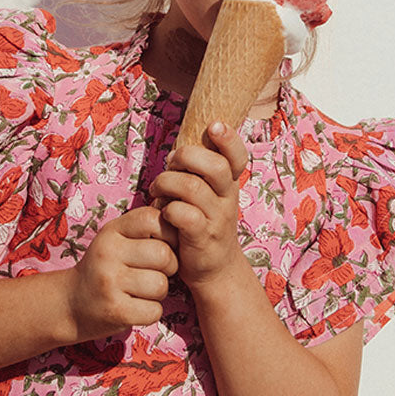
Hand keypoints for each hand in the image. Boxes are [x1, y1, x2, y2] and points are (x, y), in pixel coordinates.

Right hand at [65, 207, 178, 341]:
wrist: (70, 304)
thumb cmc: (105, 268)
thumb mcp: (116, 239)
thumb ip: (144, 228)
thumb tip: (183, 217)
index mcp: (111, 232)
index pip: (152, 219)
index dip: (168, 232)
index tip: (163, 244)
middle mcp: (108, 253)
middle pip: (164, 255)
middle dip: (169, 267)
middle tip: (155, 272)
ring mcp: (109, 282)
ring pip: (161, 285)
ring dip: (159, 292)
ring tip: (142, 291)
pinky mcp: (115, 310)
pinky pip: (154, 310)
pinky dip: (151, 312)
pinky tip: (136, 307)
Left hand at [149, 122, 247, 290]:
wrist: (215, 270)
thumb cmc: (203, 224)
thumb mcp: (209, 196)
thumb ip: (198, 173)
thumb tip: (176, 149)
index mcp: (229, 184)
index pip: (238, 156)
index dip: (229, 138)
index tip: (214, 125)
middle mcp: (227, 199)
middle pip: (215, 166)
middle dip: (187, 156)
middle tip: (171, 164)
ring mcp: (217, 219)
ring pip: (192, 187)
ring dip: (167, 182)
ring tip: (156, 189)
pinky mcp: (202, 238)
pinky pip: (184, 215)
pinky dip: (168, 210)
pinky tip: (163, 213)